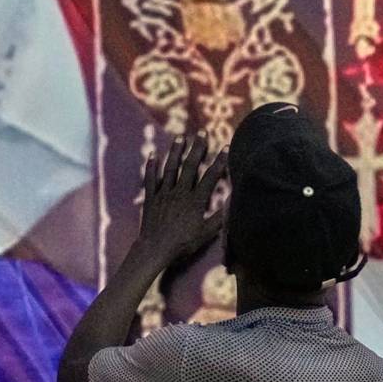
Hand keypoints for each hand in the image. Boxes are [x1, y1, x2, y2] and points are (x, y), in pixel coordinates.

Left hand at [130, 135, 228, 272]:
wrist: (155, 249)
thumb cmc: (183, 243)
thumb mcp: (206, 233)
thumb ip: (220, 217)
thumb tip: (232, 202)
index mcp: (195, 201)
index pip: (210, 177)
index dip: (219, 161)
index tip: (225, 146)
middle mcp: (180, 192)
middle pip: (190, 166)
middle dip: (197, 148)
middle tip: (202, 132)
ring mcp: (164, 193)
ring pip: (170, 168)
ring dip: (176, 151)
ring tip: (181, 137)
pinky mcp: (151, 198)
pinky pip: (150, 179)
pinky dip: (151, 166)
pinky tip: (152, 153)